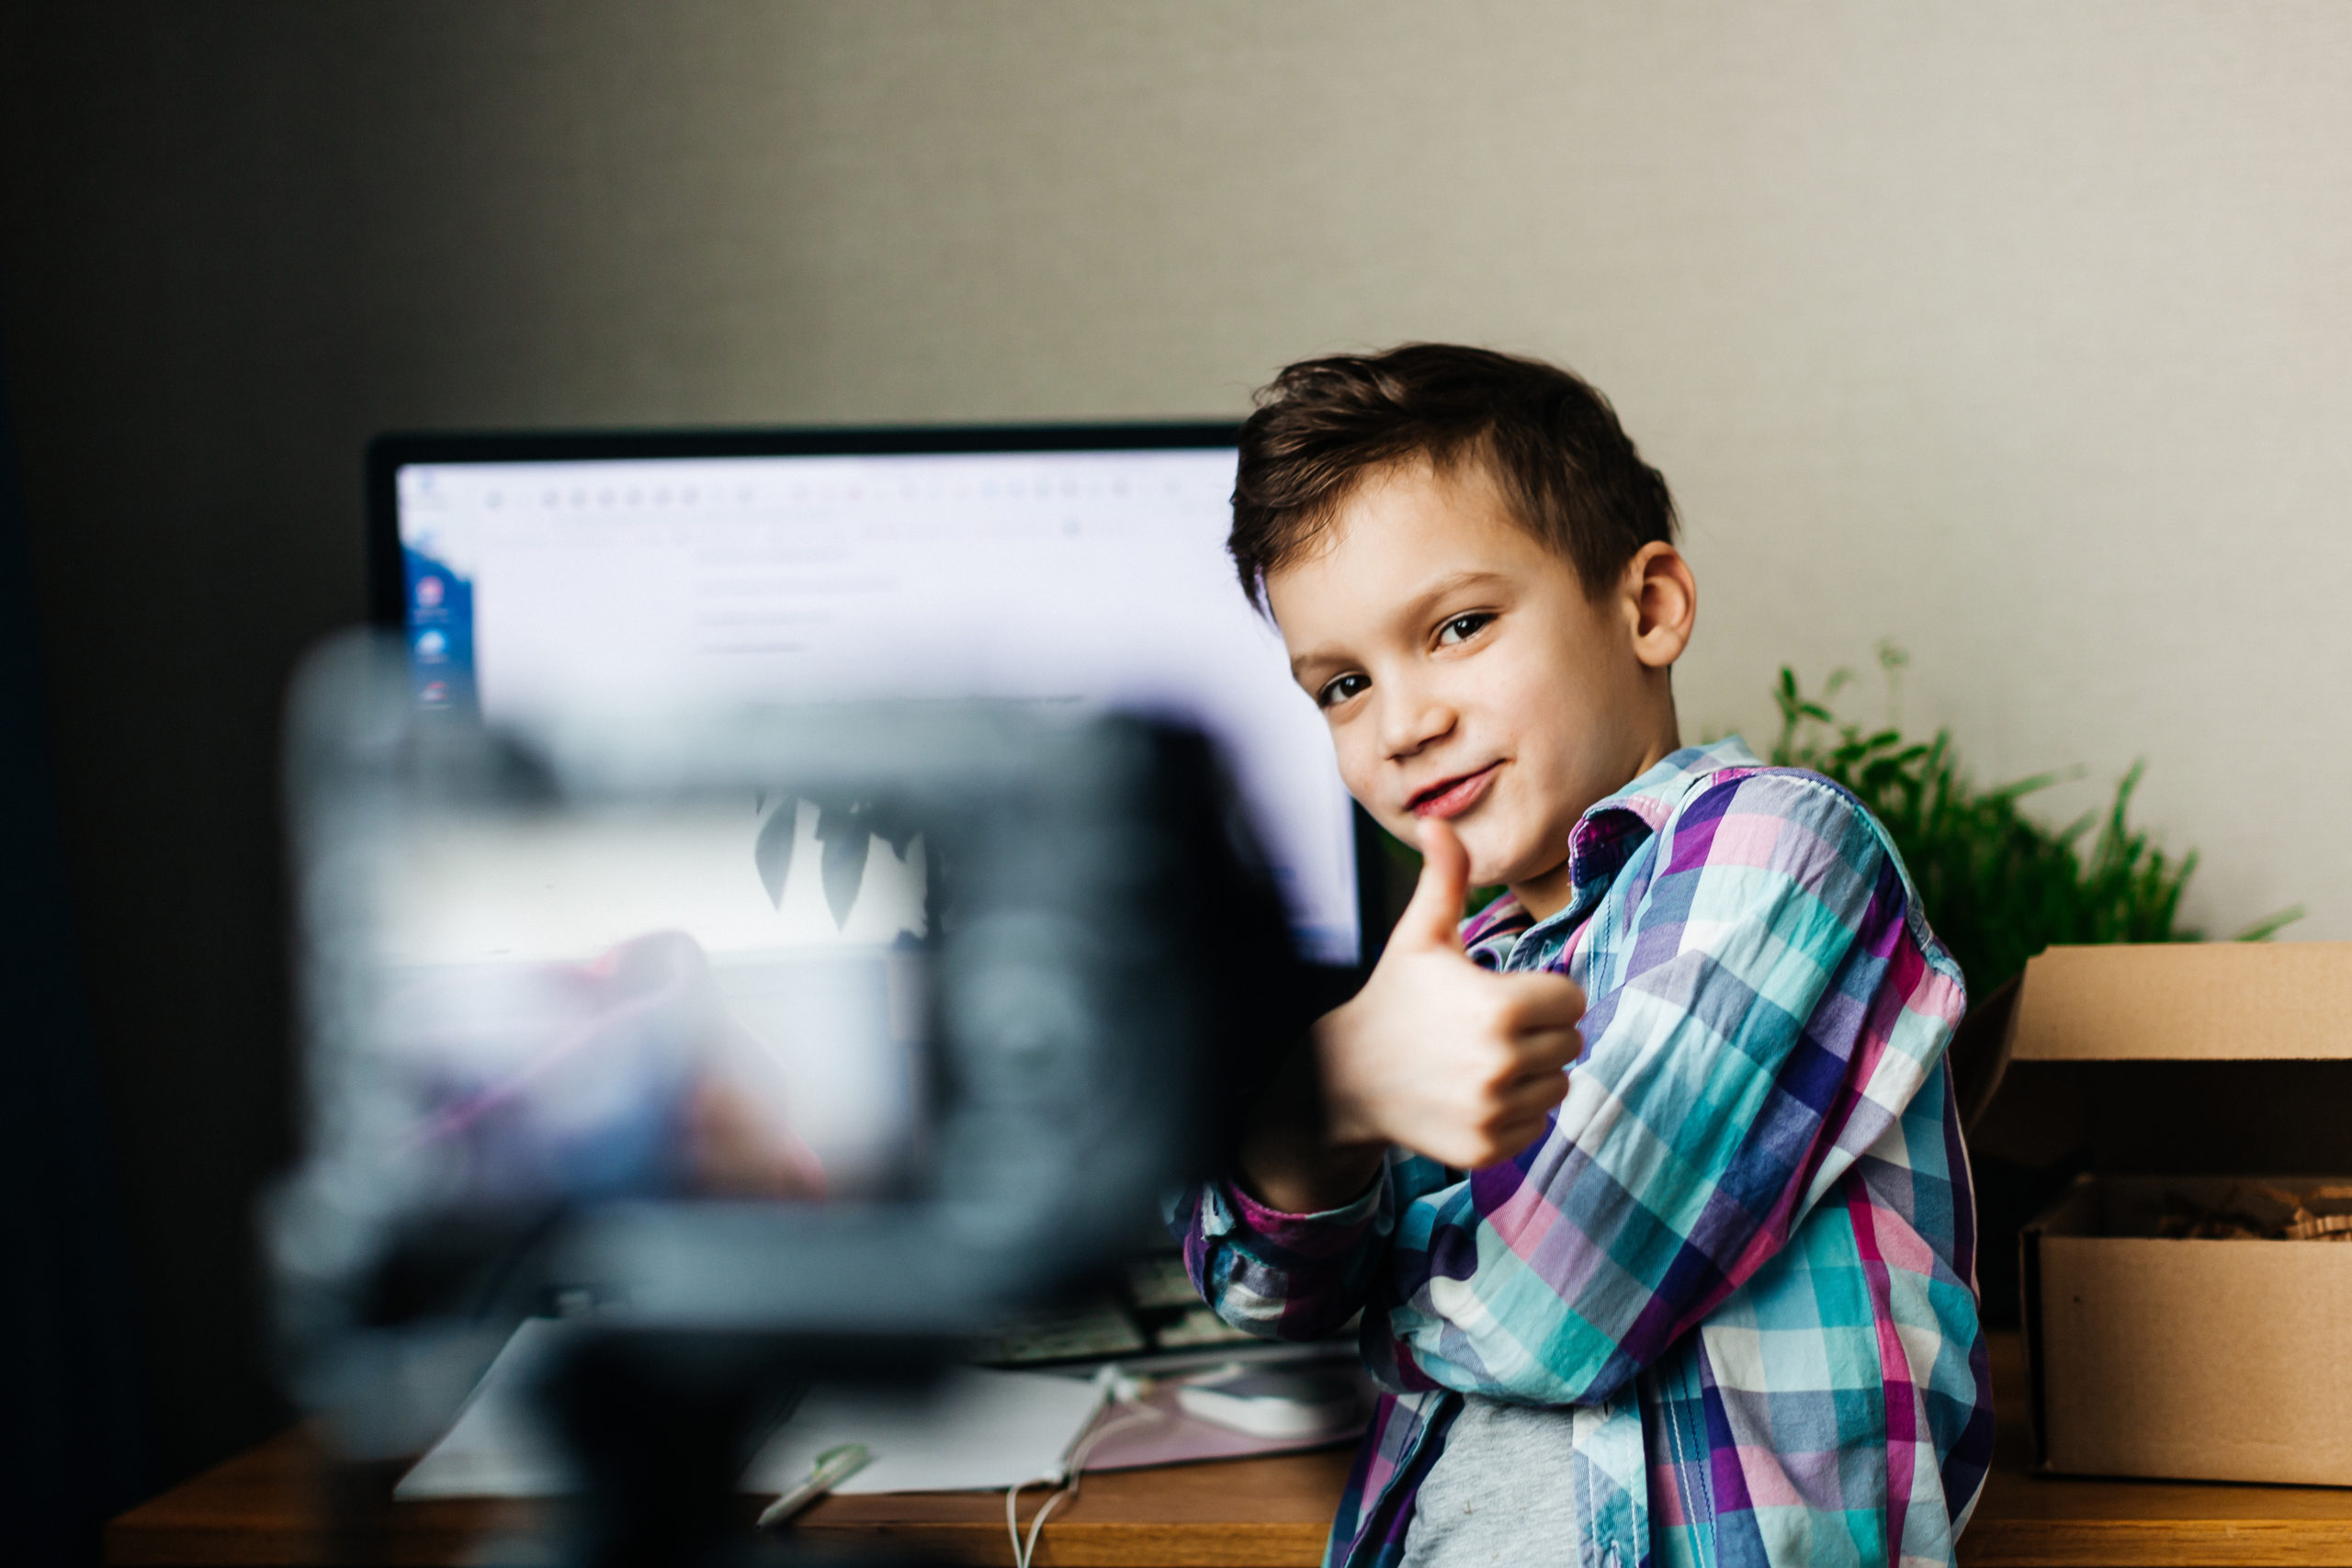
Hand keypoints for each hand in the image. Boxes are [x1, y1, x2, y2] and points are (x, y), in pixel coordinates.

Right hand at [1314, 819, 1582, 1168]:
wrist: (1346, 1078)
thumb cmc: (1394, 998)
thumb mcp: (1419, 936)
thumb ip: (1443, 878)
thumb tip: (1435, 820)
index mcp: (1497, 1007)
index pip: (1572, 999)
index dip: (1544, 992)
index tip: (1506, 992)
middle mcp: (1501, 1065)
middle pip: (1570, 1042)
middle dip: (1540, 1031)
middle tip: (1492, 1027)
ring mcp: (1493, 1111)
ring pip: (1559, 1085)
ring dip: (1533, 1073)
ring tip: (1482, 1060)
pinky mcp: (1486, 1148)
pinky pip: (1537, 1125)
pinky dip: (1516, 1111)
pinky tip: (1474, 1093)